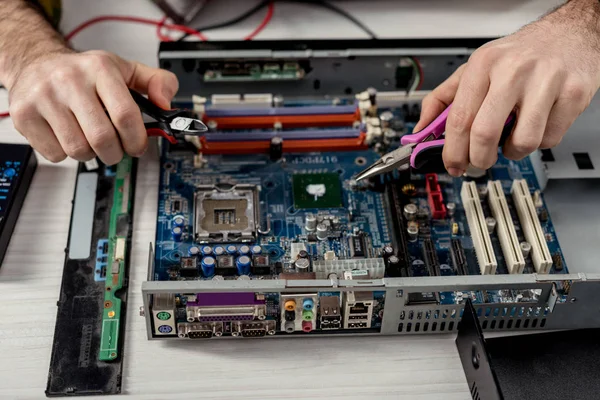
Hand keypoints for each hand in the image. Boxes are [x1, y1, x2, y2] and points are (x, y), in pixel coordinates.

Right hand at [7, 50, 177, 163]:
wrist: (37, 63)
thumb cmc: (85, 73)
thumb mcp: (125, 69)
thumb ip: (157, 83)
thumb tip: (167, 105)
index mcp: (100, 68)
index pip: (125, 115)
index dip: (136, 139)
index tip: (138, 146)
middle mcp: (69, 80)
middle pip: (102, 139)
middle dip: (116, 152)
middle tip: (115, 149)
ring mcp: (44, 97)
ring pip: (79, 150)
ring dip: (91, 154)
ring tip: (90, 139)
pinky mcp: (24, 115)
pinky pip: (55, 155)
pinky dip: (66, 154)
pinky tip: (67, 136)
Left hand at [414, 3, 599, 175]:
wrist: (570, 34)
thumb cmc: (519, 55)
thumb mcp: (475, 67)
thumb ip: (443, 98)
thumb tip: (421, 130)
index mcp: (483, 65)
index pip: (459, 119)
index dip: (452, 151)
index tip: (452, 165)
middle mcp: (513, 71)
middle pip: (485, 134)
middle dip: (478, 159)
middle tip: (480, 161)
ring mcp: (546, 82)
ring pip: (522, 143)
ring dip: (513, 152)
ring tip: (513, 137)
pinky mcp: (573, 95)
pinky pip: (549, 139)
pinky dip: (540, 142)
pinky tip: (536, 125)